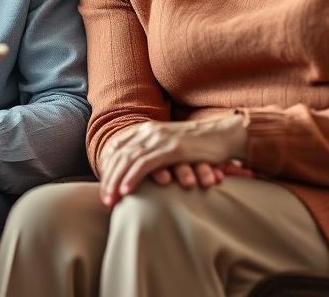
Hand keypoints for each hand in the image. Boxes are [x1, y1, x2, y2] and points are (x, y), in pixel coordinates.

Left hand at [99, 116, 246, 205]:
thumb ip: (152, 152)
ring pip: (128, 160)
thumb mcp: (169, 146)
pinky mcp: (172, 148)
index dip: (107, 168)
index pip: (117, 148)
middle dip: (108, 178)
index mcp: (146, 129)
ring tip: (111, 199)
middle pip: (119, 155)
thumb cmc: (198, 145)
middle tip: (105, 199)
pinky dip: (133, 177)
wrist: (224, 135)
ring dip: (116, 181)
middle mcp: (149, 131)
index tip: (104, 188)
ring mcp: (160, 139)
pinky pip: (146, 163)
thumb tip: (134, 170)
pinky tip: (126, 190)